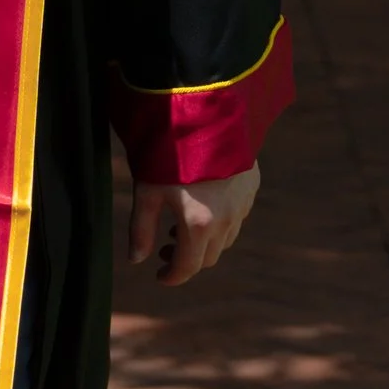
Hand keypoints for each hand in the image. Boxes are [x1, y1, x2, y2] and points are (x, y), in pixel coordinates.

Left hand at [127, 164, 258, 288]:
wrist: (207, 112)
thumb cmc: (170, 151)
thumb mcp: (147, 190)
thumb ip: (141, 229)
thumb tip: (135, 260)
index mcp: (200, 225)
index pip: (188, 267)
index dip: (172, 277)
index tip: (159, 276)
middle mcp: (227, 219)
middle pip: (209, 257)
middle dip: (186, 259)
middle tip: (164, 247)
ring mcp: (243, 203)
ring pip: (226, 238)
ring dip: (204, 242)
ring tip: (180, 226)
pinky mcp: (252, 185)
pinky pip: (237, 215)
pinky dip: (220, 221)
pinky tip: (203, 204)